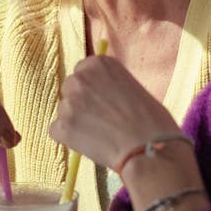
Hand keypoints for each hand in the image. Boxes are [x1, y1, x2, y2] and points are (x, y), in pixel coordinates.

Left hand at [52, 56, 207, 210]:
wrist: (151, 147)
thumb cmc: (152, 120)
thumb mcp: (132, 88)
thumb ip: (110, 86)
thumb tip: (99, 97)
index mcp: (99, 63)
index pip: (83, 71)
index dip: (93, 89)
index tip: (104, 102)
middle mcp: (80, 78)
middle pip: (70, 89)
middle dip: (81, 104)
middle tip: (102, 120)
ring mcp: (69, 102)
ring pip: (64, 112)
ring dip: (77, 122)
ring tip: (102, 135)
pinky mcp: (62, 126)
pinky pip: (58, 131)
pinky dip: (71, 140)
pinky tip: (92, 145)